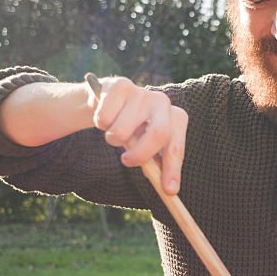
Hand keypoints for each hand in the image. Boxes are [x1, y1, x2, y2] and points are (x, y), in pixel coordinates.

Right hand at [89, 77, 188, 194]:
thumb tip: (167, 191)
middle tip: (126, 162)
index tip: (169, 190)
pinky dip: (100, 124)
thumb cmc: (131, 130)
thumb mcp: (144, 147)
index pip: (176, 147)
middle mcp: (163, 102)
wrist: (105, 103)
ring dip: (112, 139)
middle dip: (140, 155)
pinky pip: (105, 118)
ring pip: (122, 131)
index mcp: (176, 118)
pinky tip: (104, 117)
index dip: (173, 169)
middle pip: (158, 134)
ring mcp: (142, 92)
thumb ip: (154, 164)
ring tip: (113, 133)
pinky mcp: (120, 85)